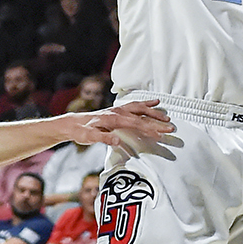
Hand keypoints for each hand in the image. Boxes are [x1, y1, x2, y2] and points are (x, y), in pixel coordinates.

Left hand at [59, 100, 173, 152]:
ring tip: (166, 115)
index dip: (150, 128)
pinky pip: (134, 105)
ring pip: (140, 108)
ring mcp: (117, 109)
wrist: (72, 123)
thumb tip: (117, 141)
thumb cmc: (80, 131)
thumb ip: (103, 138)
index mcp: (113, 118)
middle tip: (170, 126)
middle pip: (142, 114)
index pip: (136, 123)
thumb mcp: (89, 137)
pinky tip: (153, 103)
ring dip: (154, 111)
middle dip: (157, 120)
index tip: (163, 133)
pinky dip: (146, 103)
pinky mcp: (117, 110)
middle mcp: (117, 111)